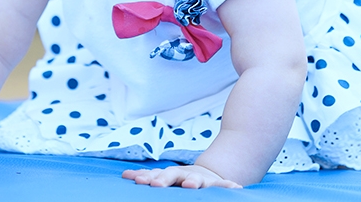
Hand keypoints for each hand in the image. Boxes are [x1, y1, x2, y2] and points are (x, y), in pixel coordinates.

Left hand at [122, 164, 241, 188]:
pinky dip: (229, 186)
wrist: (207, 173)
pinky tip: (236, 188)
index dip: (147, 177)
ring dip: (194, 182)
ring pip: (197, 180)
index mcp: (170, 175)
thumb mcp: (164, 177)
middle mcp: (184, 175)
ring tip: (190, 186)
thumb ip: (147, 176)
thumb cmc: (179, 178)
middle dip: (164, 179)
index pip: (156, 175)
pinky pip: (224, 186)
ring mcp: (201, 179)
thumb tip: (124, 175)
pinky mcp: (217, 184)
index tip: (138, 181)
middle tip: (155, 185)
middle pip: (173, 174)